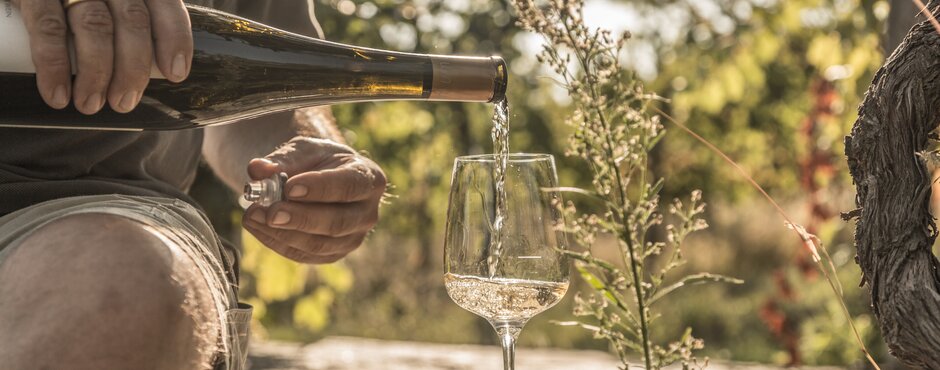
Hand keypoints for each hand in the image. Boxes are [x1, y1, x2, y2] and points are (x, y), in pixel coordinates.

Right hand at [12, 0, 191, 113]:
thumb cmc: (82, 3)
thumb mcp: (115, 6)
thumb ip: (132, 26)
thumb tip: (149, 75)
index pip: (166, 5)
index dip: (175, 39)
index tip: (175, 74)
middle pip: (133, 20)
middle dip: (133, 69)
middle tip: (123, 102)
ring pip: (95, 26)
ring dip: (96, 74)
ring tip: (90, 104)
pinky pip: (48, 28)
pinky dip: (54, 66)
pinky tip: (59, 94)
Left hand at [242, 137, 386, 263]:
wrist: (323, 180)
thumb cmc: (318, 161)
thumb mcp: (304, 150)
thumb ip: (283, 159)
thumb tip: (257, 170)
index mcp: (369, 178)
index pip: (349, 186)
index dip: (320, 188)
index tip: (289, 188)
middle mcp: (367, 213)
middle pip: (337, 222)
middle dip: (300, 218)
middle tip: (270, 211)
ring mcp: (353, 238)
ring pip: (319, 244)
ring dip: (283, 233)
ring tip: (253, 215)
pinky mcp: (333, 254)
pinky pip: (304, 254)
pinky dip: (277, 242)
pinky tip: (257, 226)